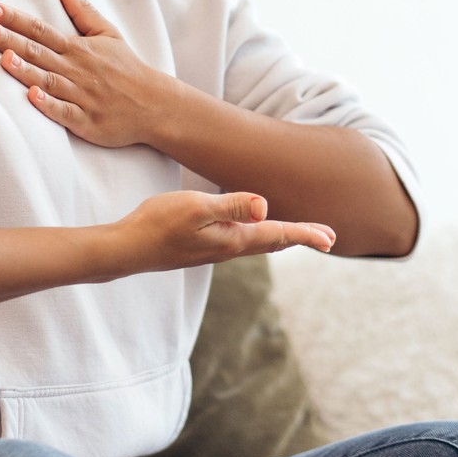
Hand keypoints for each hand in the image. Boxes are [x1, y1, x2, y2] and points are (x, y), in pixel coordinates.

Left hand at [0, 0, 179, 148]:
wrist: (155, 105)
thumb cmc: (127, 69)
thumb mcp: (108, 34)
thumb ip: (83, 11)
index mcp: (78, 48)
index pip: (41, 29)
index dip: (15, 19)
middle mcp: (76, 70)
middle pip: (38, 52)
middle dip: (10, 39)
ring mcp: (81, 96)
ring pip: (48, 80)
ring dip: (25, 69)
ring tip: (3, 58)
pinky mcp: (86, 121)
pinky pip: (64, 112)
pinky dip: (48, 105)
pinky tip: (31, 97)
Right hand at [113, 190, 335, 274]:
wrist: (126, 249)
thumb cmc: (158, 224)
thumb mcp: (196, 207)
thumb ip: (231, 206)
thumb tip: (265, 206)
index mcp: (233, 239)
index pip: (277, 235)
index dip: (306, 233)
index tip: (331, 238)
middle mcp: (228, 249)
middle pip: (273, 242)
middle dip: (301, 237)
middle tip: (329, 238)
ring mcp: (214, 250)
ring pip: (257, 244)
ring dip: (281, 238)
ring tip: (300, 234)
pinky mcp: (201, 247)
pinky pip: (241, 242)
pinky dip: (259, 237)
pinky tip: (253, 233)